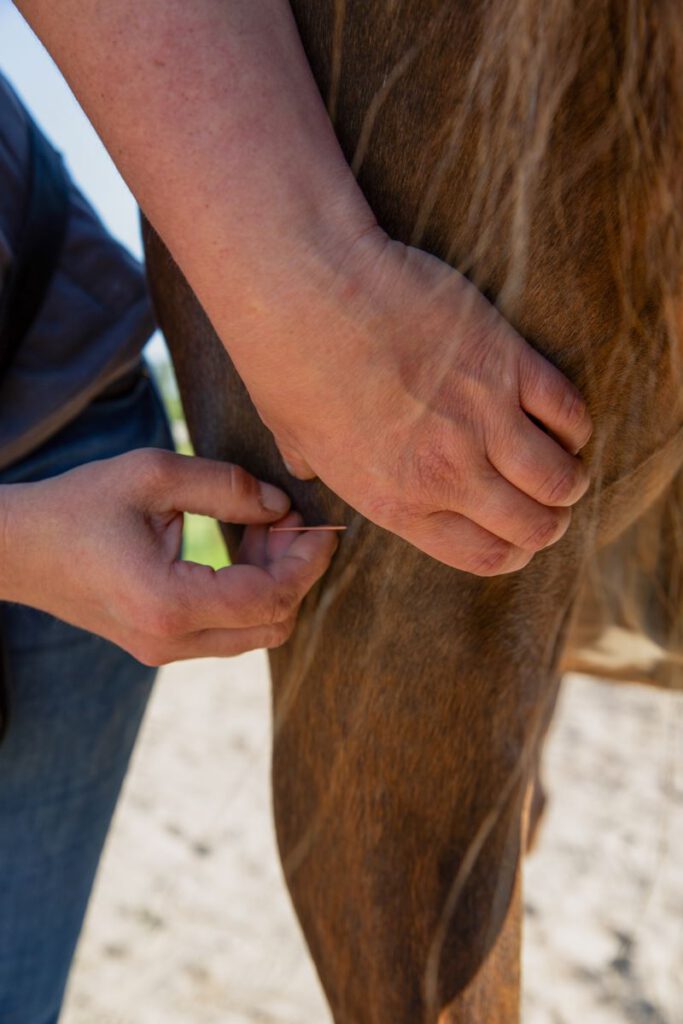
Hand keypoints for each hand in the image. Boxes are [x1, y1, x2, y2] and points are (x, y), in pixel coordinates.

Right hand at [0, 450, 336, 663]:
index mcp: (170, 604)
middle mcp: (171, 642)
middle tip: (287, 518)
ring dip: (274, 584)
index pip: (272, 597)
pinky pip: (227, 631)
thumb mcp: (153, 475)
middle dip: (296, 572)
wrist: (17, 550)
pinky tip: (241, 548)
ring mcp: (164, 652)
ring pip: (254, 634)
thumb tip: (281, 505)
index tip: (321, 522)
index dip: (308, 561)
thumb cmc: (77, 506)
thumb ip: (227, 487)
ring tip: (264, 526)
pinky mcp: (160, 647)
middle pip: (273, 625)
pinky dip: (249, 594)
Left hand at [236, 232, 592, 574]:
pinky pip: (569, 412)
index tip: (517, 535)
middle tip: (548, 501)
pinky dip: (574, 423)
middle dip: (549, 521)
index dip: (513, 552)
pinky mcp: (506, 361)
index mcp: (399, 503)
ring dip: (568, 478)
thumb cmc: (287, 361)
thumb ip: (320, 466)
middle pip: (535, 526)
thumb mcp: (295, 436)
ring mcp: (482, 419)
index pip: (486, 558)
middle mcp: (449, 474)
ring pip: (560, 477)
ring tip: (562, 463)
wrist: (306, 289)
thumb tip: (309, 469)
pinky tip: (561, 419)